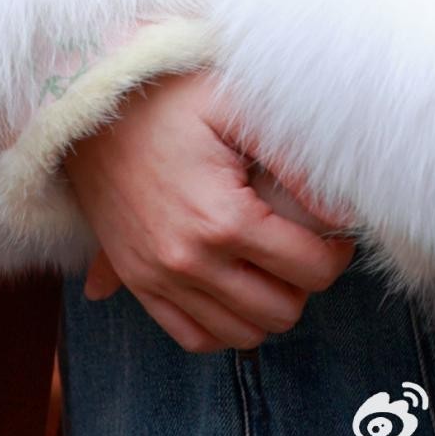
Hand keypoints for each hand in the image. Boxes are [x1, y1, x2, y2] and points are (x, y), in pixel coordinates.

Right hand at [65, 65, 356, 354]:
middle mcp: (189, 261)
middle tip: (306, 245)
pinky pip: (193, 338)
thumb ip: (295, 159)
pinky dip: (223, 325)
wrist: (93, 106)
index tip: (335, 230)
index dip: (336, 252)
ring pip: (240, 335)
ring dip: (266, 307)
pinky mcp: (139, 283)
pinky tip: (236, 288)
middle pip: (280, 312)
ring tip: (272, 264)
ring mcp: (160, 279)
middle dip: (305, 282)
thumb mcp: (240, 106)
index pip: (309, 270)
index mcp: (223, 219)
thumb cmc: (174, 97)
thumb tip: (341, 211)